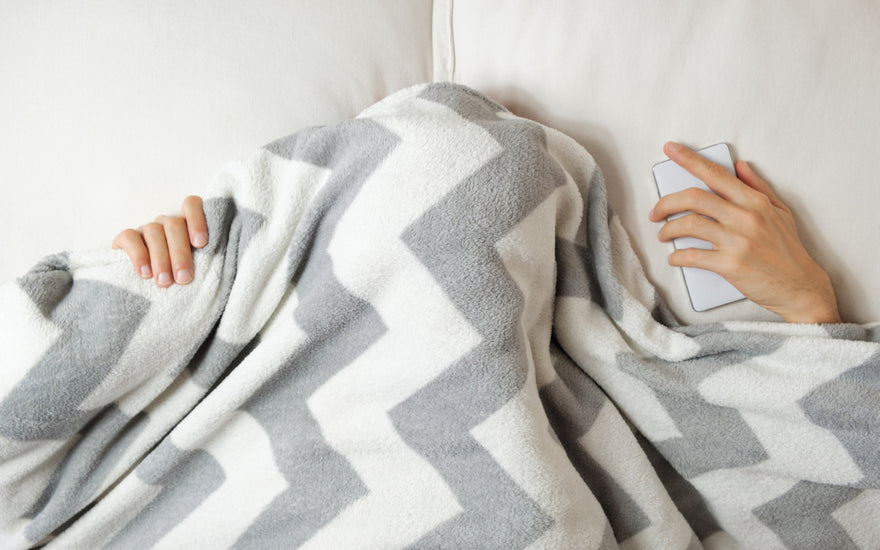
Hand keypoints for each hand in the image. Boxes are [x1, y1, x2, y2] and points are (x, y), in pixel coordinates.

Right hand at [112, 196, 207, 286]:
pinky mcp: (126, 238)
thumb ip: (206, 259)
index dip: (197, 220)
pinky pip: (130, 237)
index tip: (200, 244)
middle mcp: (167, 223)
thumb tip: (216, 262)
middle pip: (174, 225)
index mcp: (187, 225)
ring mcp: (147, 229)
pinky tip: (145, 274)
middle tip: (184, 278)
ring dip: (161, 258)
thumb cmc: (181, 278)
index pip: (191, 205)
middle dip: (180, 253)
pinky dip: (138, 256)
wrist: (149, 293)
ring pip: (154, 231)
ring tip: (165, 281)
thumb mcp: (198, 268)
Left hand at [649, 142, 840, 323]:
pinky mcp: (729, 265)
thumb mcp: (780, 212)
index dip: (689, 159)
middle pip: (694, 198)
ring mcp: (737, 241)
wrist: (799, 286)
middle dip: (666, 203)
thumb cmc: (788, 250)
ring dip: (668, 230)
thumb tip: (739, 166)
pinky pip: (692, 256)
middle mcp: (744, 217)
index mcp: (754, 202)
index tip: (670, 149)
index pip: (716, 174)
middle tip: (656, 212)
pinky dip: (676, 257)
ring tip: (664, 235)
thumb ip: (758, 187)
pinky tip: (675, 258)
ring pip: (689, 224)